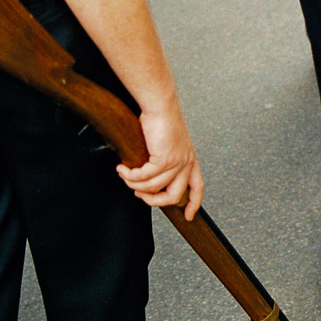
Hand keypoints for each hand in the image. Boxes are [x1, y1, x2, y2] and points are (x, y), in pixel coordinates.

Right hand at [116, 105, 204, 220]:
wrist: (159, 104)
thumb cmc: (160, 118)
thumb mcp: (167, 142)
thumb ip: (163, 159)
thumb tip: (146, 176)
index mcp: (190, 159)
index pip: (197, 187)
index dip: (193, 203)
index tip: (188, 215)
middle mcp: (186, 162)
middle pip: (174, 196)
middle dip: (154, 201)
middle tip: (139, 194)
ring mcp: (177, 162)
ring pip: (154, 187)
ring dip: (134, 184)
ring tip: (124, 175)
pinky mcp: (164, 158)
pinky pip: (144, 176)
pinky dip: (130, 176)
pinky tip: (123, 169)